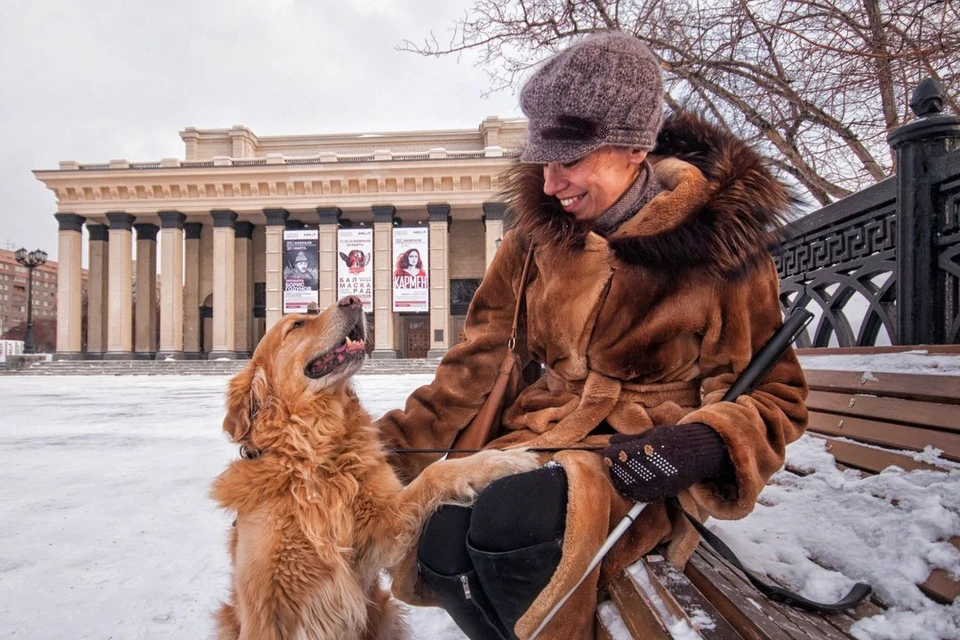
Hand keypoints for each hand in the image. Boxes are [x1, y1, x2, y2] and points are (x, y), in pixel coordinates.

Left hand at [603, 423, 729, 502]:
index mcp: (648, 449)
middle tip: (610, 462)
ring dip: (621, 479)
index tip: (608, 452)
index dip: (610, 454)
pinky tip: (630, 484)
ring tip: (619, 473)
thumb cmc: (674, 439)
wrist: (698, 453)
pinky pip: (641, 496)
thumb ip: (630, 439)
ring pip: (628, 485)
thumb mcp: (651, 433)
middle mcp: (651, 466)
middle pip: (621, 471)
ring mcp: (657, 481)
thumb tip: (611, 441)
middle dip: (614, 466)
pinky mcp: (662, 492)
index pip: (619, 455)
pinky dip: (632, 491)